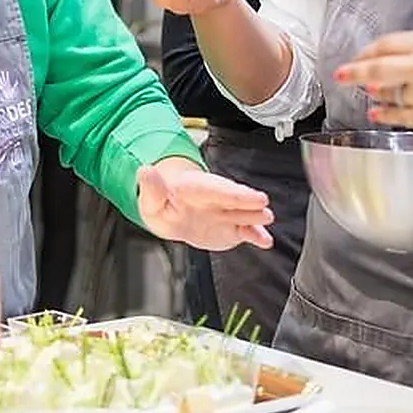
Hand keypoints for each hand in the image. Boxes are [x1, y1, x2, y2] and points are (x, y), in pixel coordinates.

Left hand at [137, 157, 273, 250]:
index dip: (228, 191)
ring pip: (243, 213)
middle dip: (246, 200)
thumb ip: (151, 188)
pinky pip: (245, 231)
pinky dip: (256, 235)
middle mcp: (215, 198)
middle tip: (261, 202)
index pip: (213, 188)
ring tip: (267, 217)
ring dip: (255, 216)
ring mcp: (225, 212)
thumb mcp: (151, 199)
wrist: (172, 214)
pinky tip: (265, 240)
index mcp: (196, 188)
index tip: (241, 193)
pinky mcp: (231, 227)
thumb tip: (145, 171)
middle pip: (232, 198)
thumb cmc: (164, 204)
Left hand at [333, 30, 412, 151]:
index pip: (388, 43)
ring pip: (386, 93)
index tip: (357, 56)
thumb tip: (392, 63)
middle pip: (376, 66)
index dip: (368, 51)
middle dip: (353, 70)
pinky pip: (396, 114)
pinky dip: (383, 113)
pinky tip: (376, 112)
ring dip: (375, 94)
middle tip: (339, 74)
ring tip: (370, 94)